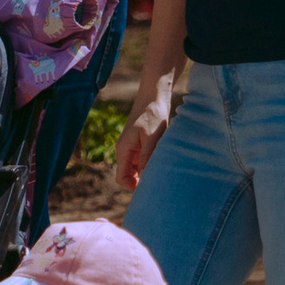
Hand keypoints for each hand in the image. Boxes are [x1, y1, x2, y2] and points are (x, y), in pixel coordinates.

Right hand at [112, 71, 177, 189]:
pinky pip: (142, 160)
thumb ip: (147, 159)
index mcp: (123, 150)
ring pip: (136, 169)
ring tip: (163, 171)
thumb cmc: (152, 115)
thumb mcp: (152, 139)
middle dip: (141, 181)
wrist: (154, 96)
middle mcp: (125, 150)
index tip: (149, 188)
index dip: (133, 187)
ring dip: (147, 172)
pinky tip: (162, 161)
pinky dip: (150, 163)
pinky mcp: (140, 144)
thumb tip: (145, 180)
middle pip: (129, 175)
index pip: (121, 178)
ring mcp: (132, 147)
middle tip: (159, 183)